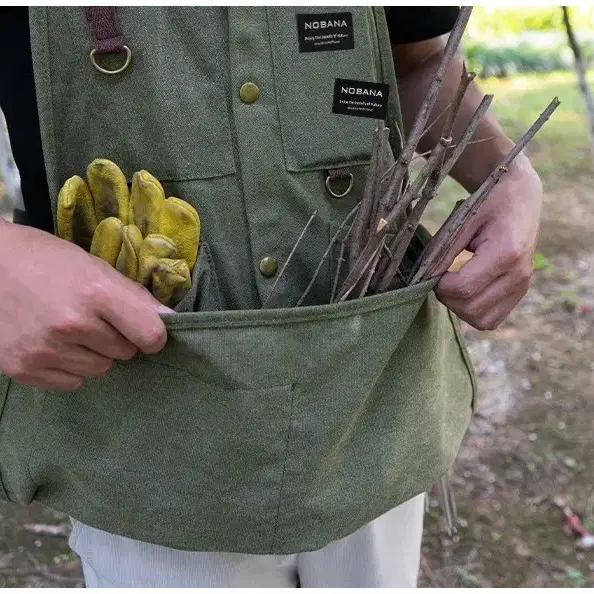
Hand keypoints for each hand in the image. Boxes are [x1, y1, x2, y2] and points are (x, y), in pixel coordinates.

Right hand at [0, 221, 171, 390]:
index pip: (151, 335)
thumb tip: (170, 319)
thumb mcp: (93, 266)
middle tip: (96, 320)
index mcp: (95, 293)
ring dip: (95, 354)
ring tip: (72, 331)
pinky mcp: (24, 368)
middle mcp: (72, 325)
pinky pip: (72, 383)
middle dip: (118, 339)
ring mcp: (45, 350)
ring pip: (100, 370)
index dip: (154, 335)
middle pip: (126, 353)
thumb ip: (133, 296)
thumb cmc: (44, 260)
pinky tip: (55, 345)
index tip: (146, 332)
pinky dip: (70, 368)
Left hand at [434, 157, 542, 330]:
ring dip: (459, 308)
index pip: (463, 288)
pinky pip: (492, 319)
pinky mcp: (521, 292)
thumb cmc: (488, 203)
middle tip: (440, 278)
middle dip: (447, 298)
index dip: (440, 285)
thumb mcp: (462, 219)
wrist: (519, 198)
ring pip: (482, 321)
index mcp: (506, 253)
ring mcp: (523, 286)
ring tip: (453, 285)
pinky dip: (474, 312)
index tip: (433, 270)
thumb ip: (443, 250)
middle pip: (471, 309)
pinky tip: (466, 292)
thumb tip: (423, 278)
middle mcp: (519, 274)